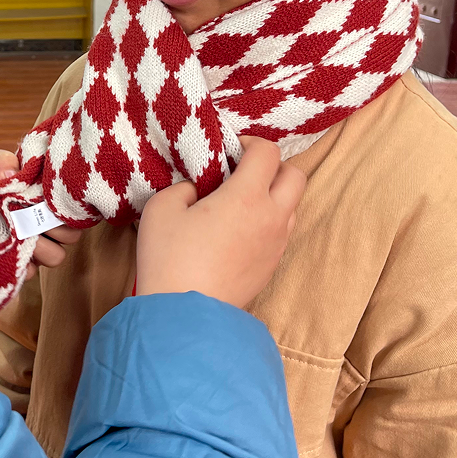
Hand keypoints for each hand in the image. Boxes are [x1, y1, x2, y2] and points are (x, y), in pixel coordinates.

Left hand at [0, 148, 81, 276]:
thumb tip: (12, 176)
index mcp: (42, 197)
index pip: (72, 206)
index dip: (63, 205)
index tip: (41, 199)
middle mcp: (42, 224)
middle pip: (71, 235)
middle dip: (54, 227)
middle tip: (27, 216)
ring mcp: (31, 248)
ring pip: (56, 256)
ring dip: (39, 247)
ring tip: (14, 234)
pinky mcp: (15, 268)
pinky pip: (30, 273)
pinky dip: (18, 263)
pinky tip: (0, 250)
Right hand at [135, 136, 305, 307]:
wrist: (185, 314)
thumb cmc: (170, 258)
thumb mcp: (161, 208)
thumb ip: (183, 187)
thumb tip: (197, 190)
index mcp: (247, 196)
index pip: (268, 152)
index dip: (250, 143)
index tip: (230, 150)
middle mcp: (271, 217)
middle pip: (296, 176)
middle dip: (274, 166)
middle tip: (244, 171)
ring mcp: (276, 244)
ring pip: (293, 206)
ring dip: (274, 195)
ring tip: (241, 201)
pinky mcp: (272, 267)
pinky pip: (281, 232)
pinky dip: (268, 221)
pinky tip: (239, 229)